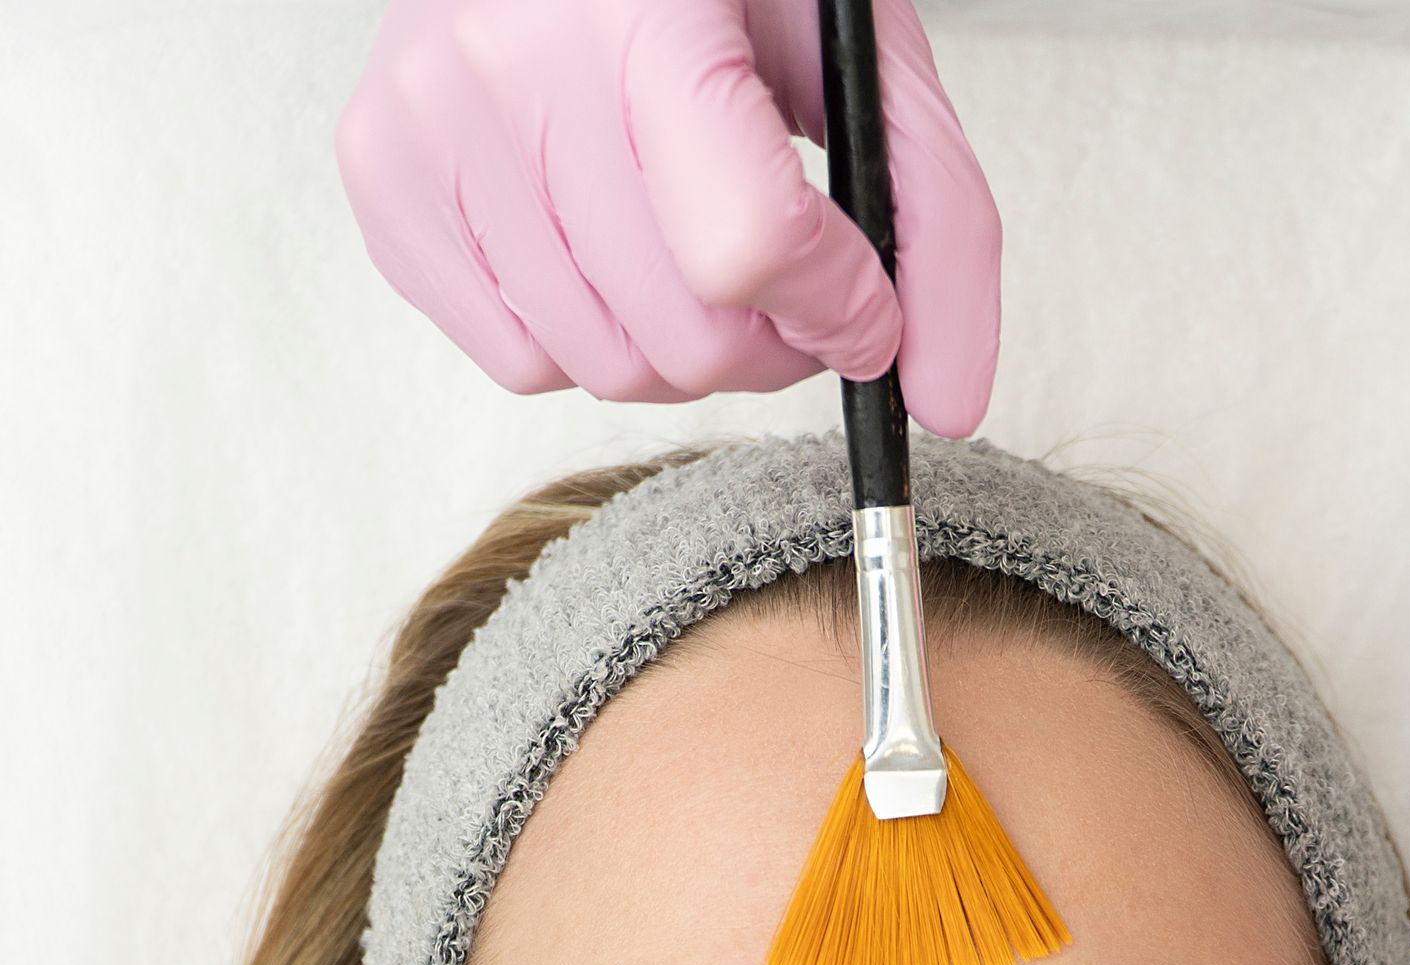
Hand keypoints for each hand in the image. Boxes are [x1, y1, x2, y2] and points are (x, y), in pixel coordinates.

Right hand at [334, 0, 999, 433]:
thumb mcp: (851, 50)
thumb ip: (937, 219)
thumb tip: (948, 402)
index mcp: (640, 13)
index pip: (749, 249)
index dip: (836, 306)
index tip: (864, 302)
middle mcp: (511, 62)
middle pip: (684, 338)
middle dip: (770, 344)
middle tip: (787, 286)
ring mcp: (428, 122)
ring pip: (604, 366)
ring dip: (681, 346)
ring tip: (694, 251)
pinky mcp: (382, 173)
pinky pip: (518, 358)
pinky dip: (585, 332)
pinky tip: (603, 240)